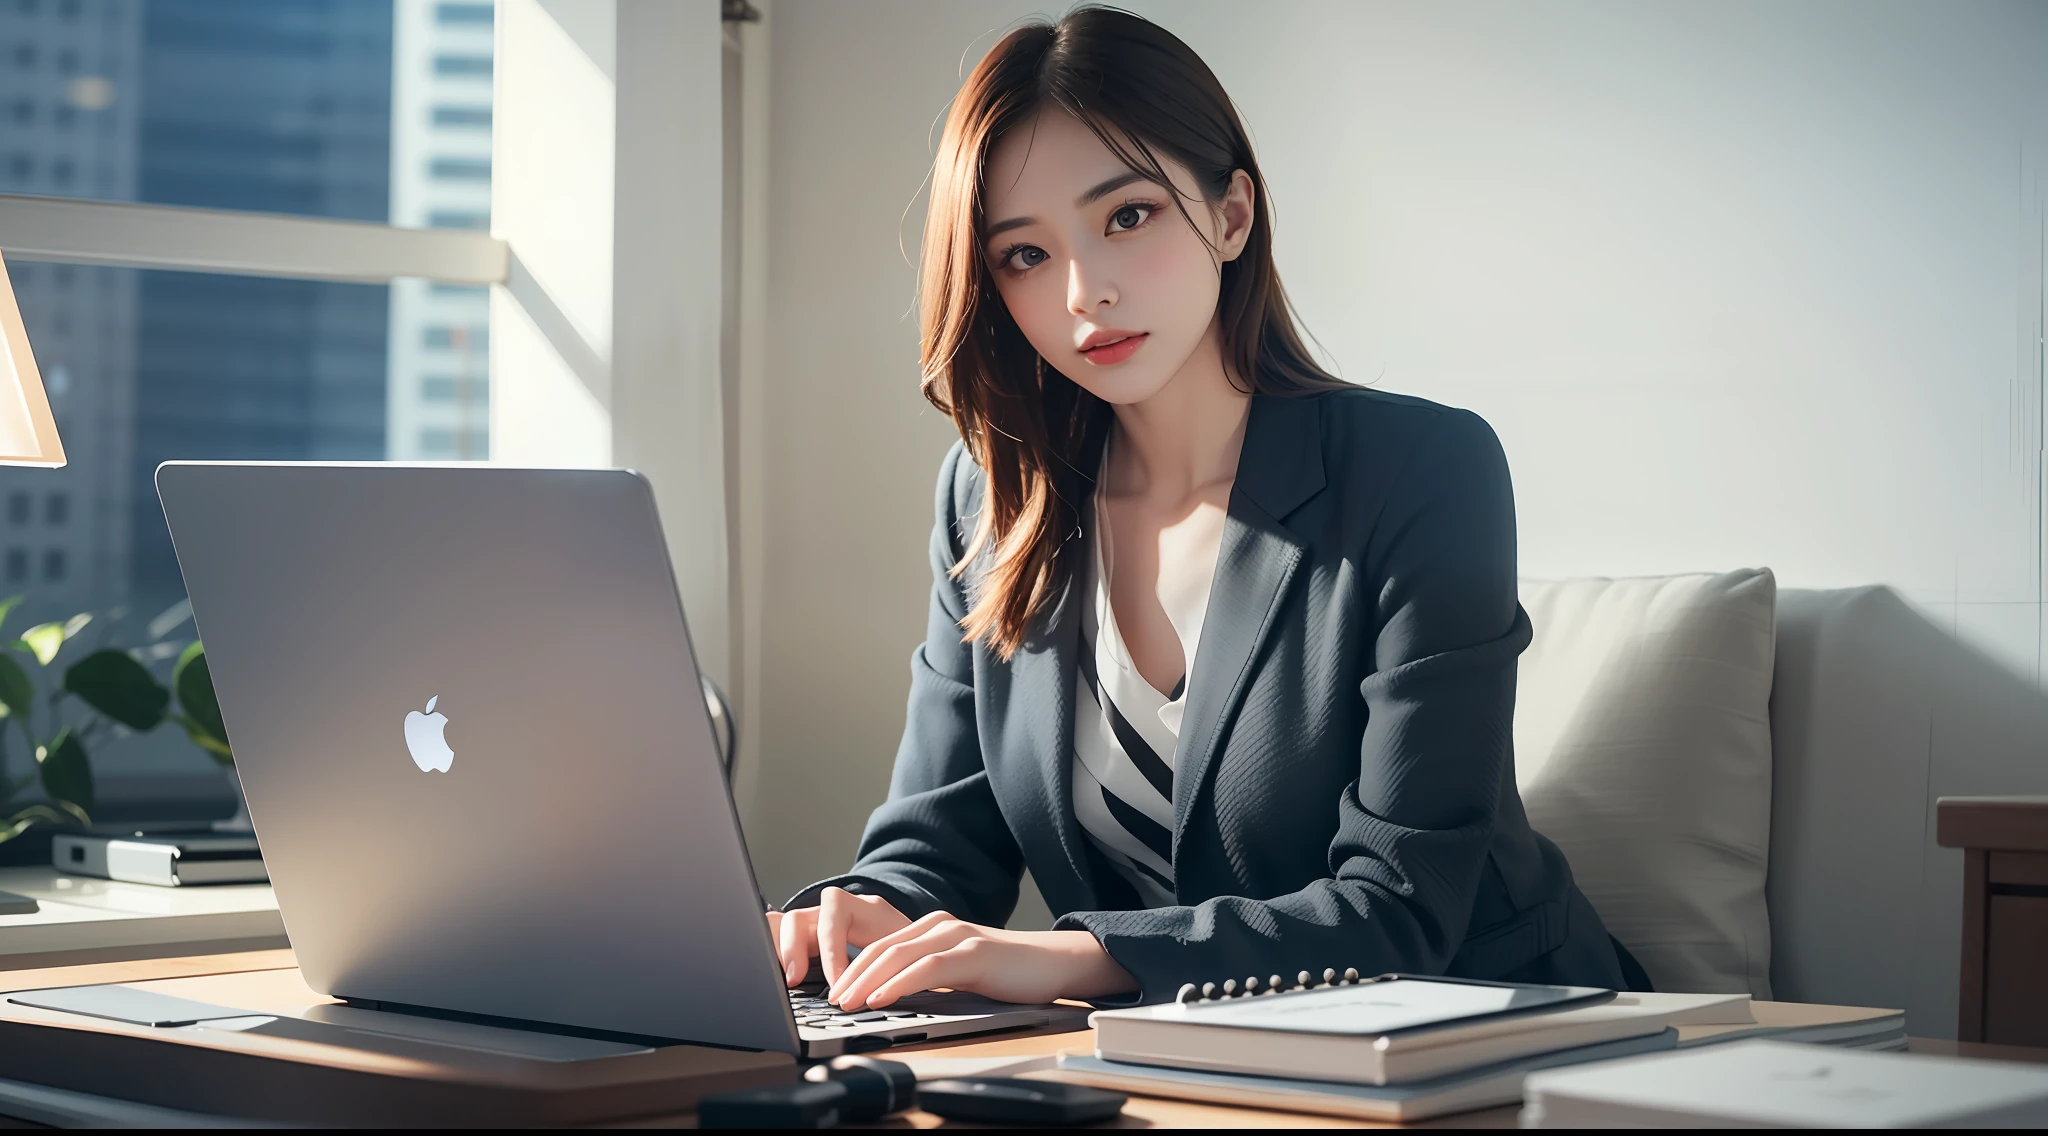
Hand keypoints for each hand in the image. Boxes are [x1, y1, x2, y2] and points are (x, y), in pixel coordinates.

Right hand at [766, 886, 911, 986]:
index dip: (830, 948)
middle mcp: (835, 914)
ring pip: (781, 926)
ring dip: (778, 952)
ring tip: (786, 982)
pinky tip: (782, 981)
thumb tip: (887, 992)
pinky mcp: (808, 943)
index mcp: (864, 908)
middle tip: (796, 982)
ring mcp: (818, 926)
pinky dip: (775, 958)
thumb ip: (899, 967)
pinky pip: (779, 942)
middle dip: (792, 949)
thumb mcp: (912, 956)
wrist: (921, 947)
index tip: (838, 984)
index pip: (834, 912)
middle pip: (798, 917)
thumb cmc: (916, 953)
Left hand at [827, 912, 1135, 1009]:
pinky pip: (927, 968)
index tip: (831, 992)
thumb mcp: (958, 973)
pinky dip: (899, 983)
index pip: (879, 945)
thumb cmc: (1008, 973)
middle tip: (829, 1000)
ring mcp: (957, 935)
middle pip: (881, 947)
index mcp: (932, 927)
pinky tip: (882, 997)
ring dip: (867, 980)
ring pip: (898, 954)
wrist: (1056, 964)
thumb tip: (889, 999)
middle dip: (850, 974)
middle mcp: (939, 924)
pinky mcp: (974, 953)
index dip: (851, 967)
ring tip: (846, 1001)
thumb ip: (928, 976)